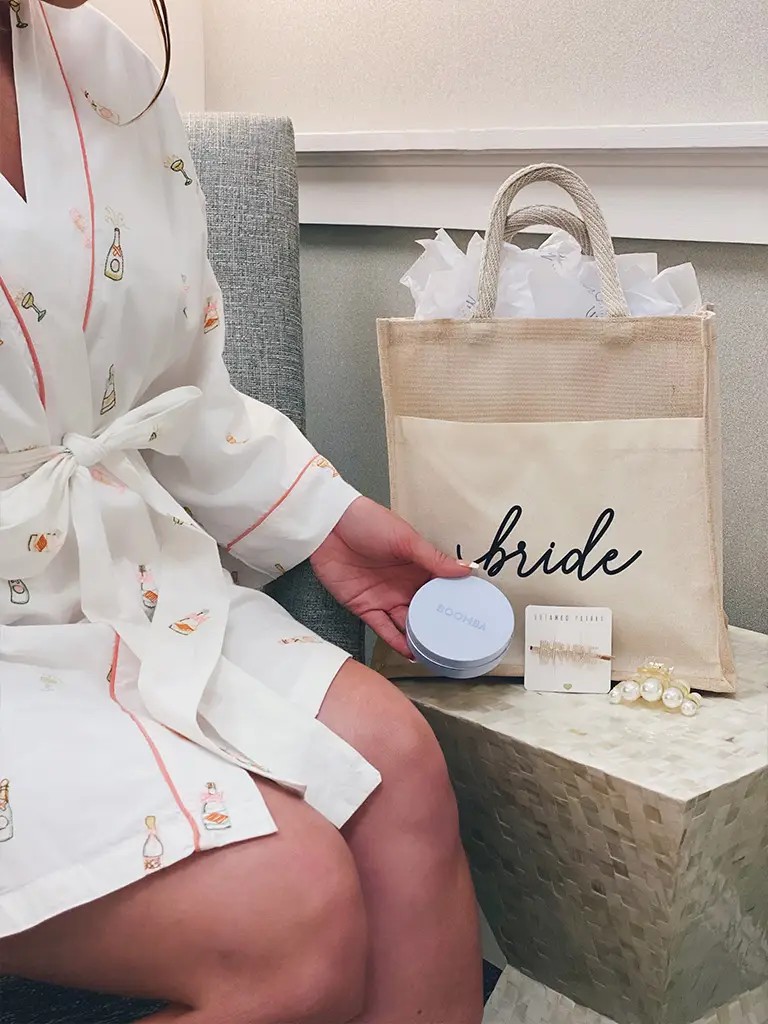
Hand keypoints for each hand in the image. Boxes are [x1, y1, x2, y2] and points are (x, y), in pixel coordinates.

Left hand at [310, 497, 471, 658]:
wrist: (329, 526)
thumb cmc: (368, 522)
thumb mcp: (406, 539)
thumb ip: (434, 559)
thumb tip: (467, 569)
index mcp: (418, 567)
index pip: (442, 590)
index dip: (455, 604)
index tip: (472, 620)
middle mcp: (405, 586)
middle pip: (426, 612)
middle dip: (440, 628)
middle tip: (457, 645)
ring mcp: (385, 598)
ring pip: (407, 625)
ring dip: (420, 639)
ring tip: (437, 655)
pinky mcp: (365, 607)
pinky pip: (384, 629)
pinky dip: (397, 642)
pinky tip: (411, 653)